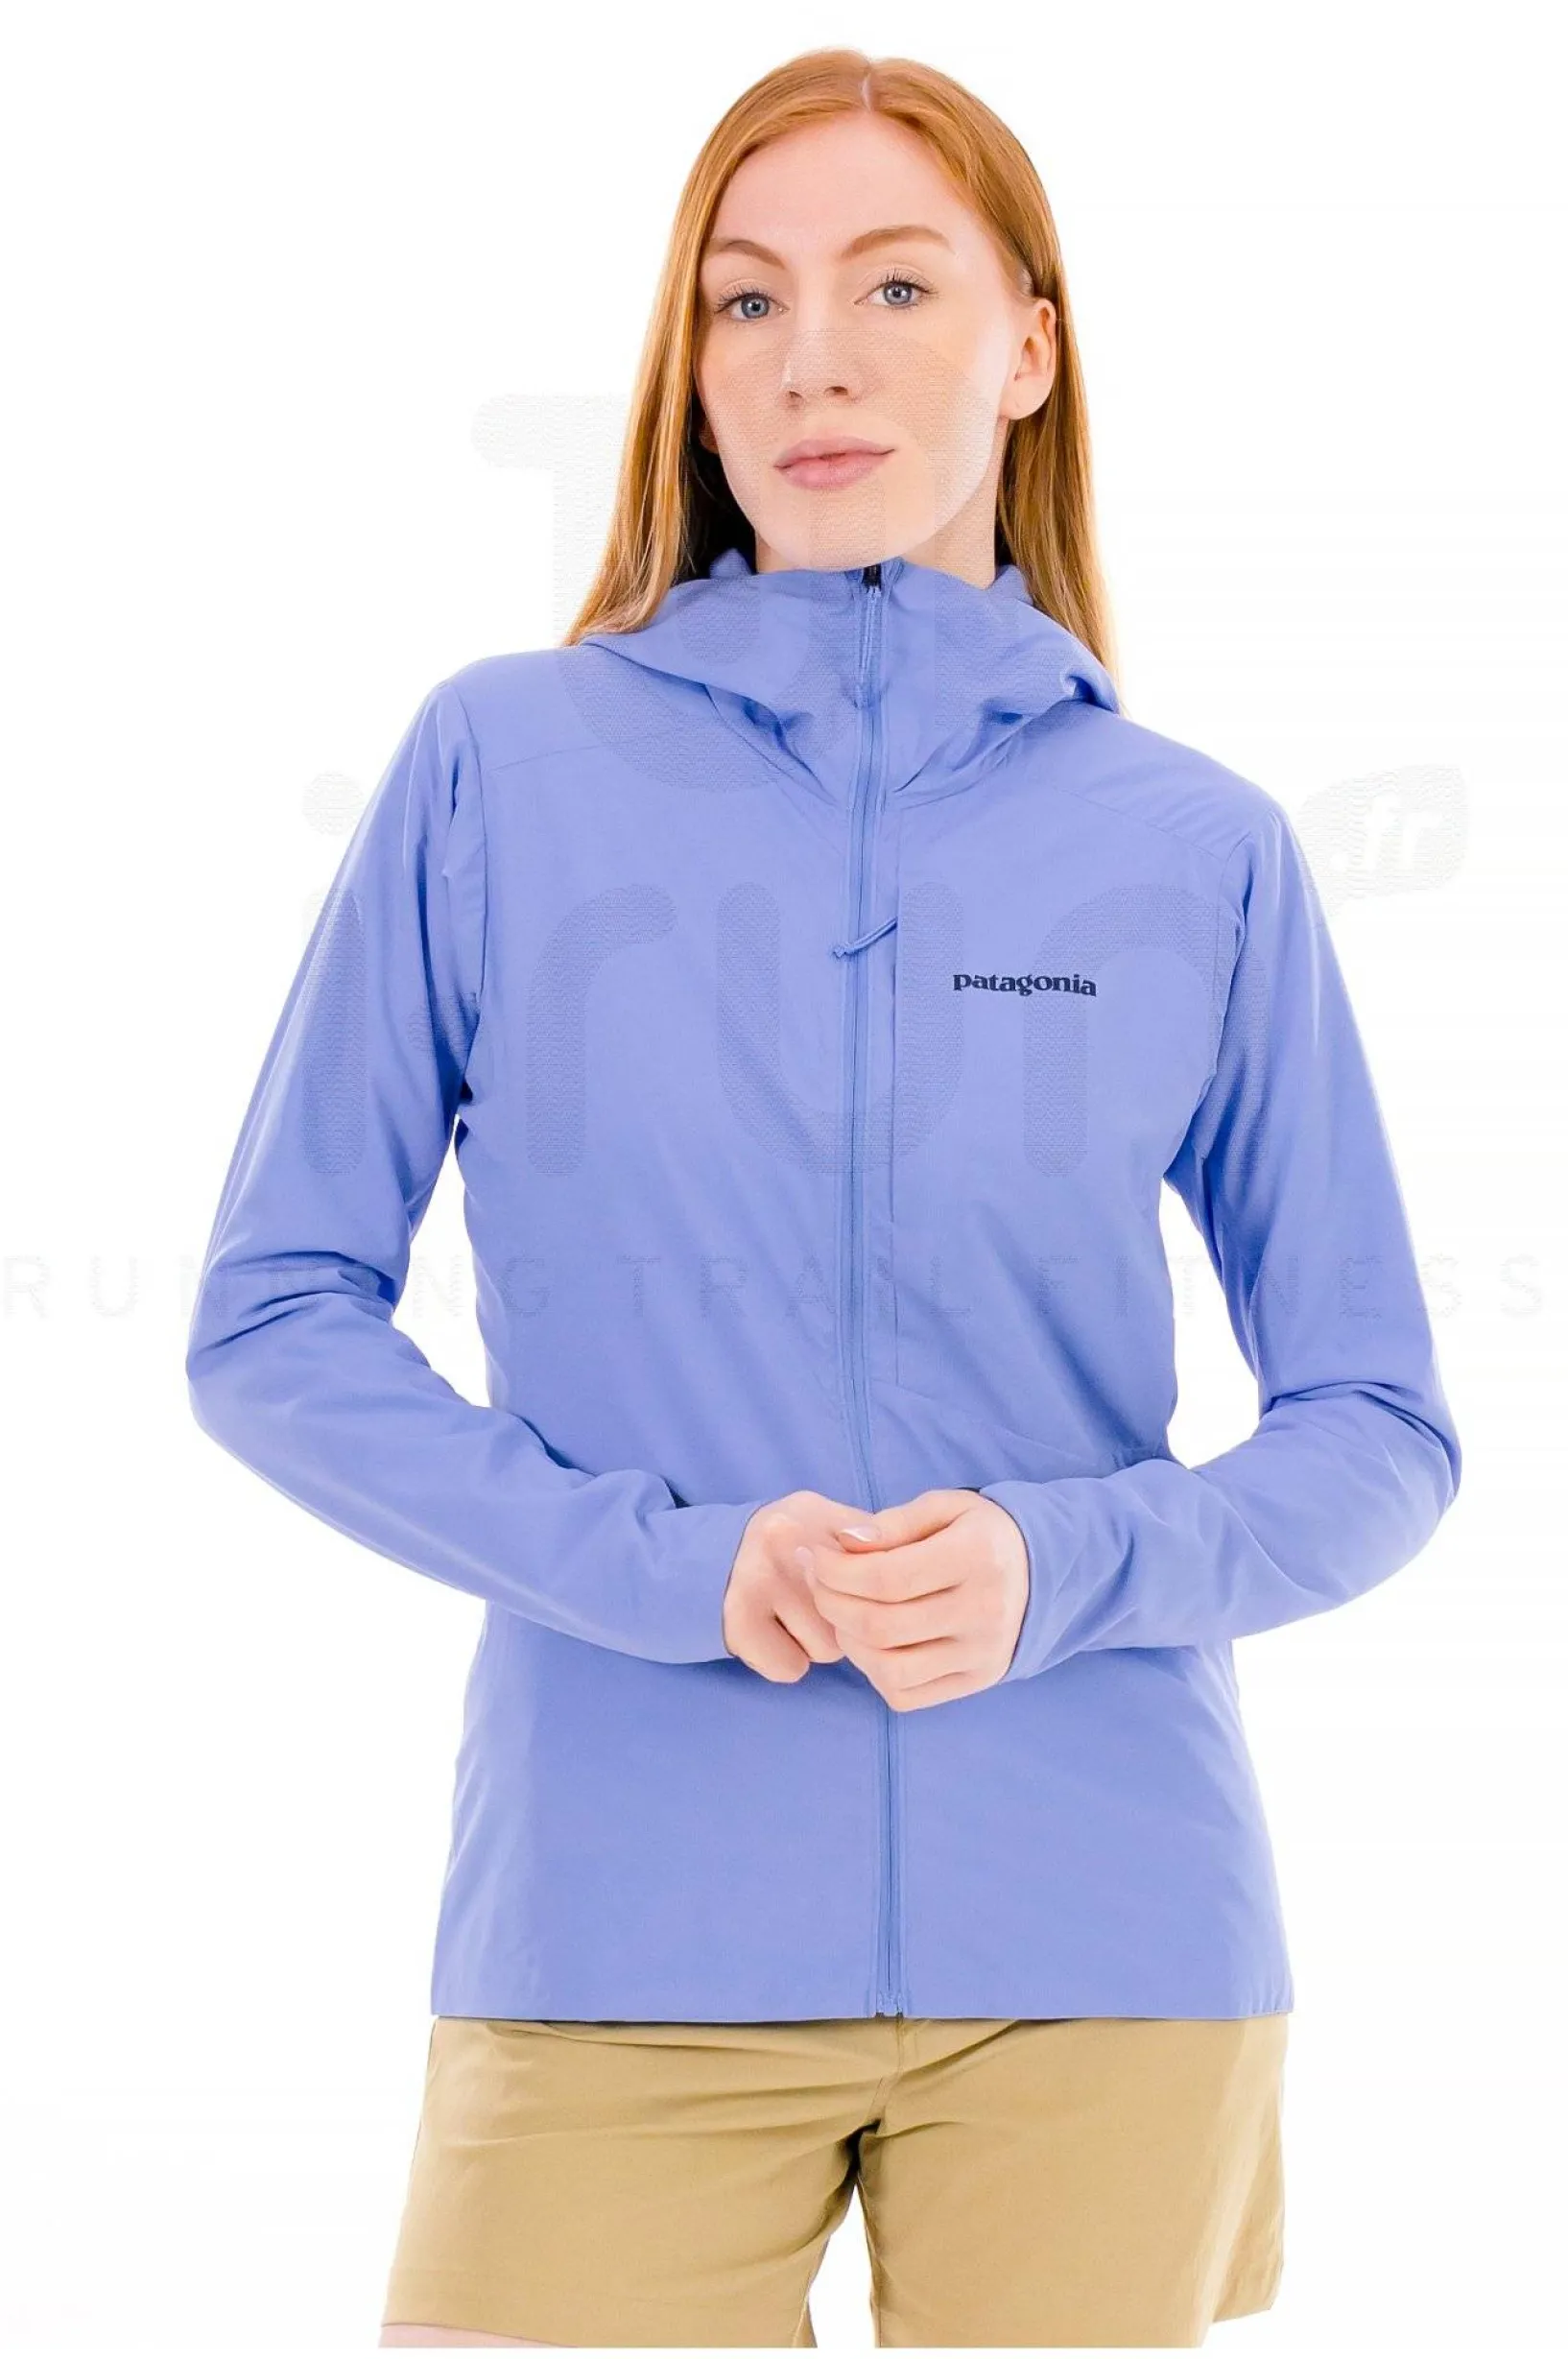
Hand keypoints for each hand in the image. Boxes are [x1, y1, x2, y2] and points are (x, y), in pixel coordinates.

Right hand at [722, 1491, 874, 1680]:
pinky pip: (791, 1669)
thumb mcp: (824, 1520)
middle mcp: (784, 1543)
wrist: (709, 1556)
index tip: (870, 1591)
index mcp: (812, 1511)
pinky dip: (788, 1662)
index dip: (881, 1590)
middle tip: (825, 1604)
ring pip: (828, 1648)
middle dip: (851, 1621)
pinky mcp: (737, 1622)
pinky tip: (776, 1636)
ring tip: (798, 1617)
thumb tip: (912, 1575)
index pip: (880, 1568)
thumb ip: (870, 1540)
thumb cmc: (787, 1544)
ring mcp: (756, 1582)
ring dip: (820, 1644)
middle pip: (858, 1614)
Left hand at [793, 1489, 1029, 1708]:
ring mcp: (982, 1654)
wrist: (1042, 1571)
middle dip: (831, 1603)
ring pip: (890, 1669)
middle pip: (881, 1625)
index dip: (836, 1571)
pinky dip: (875, 1673)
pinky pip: (907, 1695)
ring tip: (842, 1613)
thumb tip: (843, 1543)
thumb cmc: (979, 1533)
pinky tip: (870, 1643)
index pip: (887, 1577)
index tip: (814, 1557)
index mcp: (976, 1557)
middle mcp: (984, 1612)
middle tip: (816, 1583)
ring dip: (849, 1642)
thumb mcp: (944, 1508)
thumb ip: (893, 1523)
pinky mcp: (977, 1681)